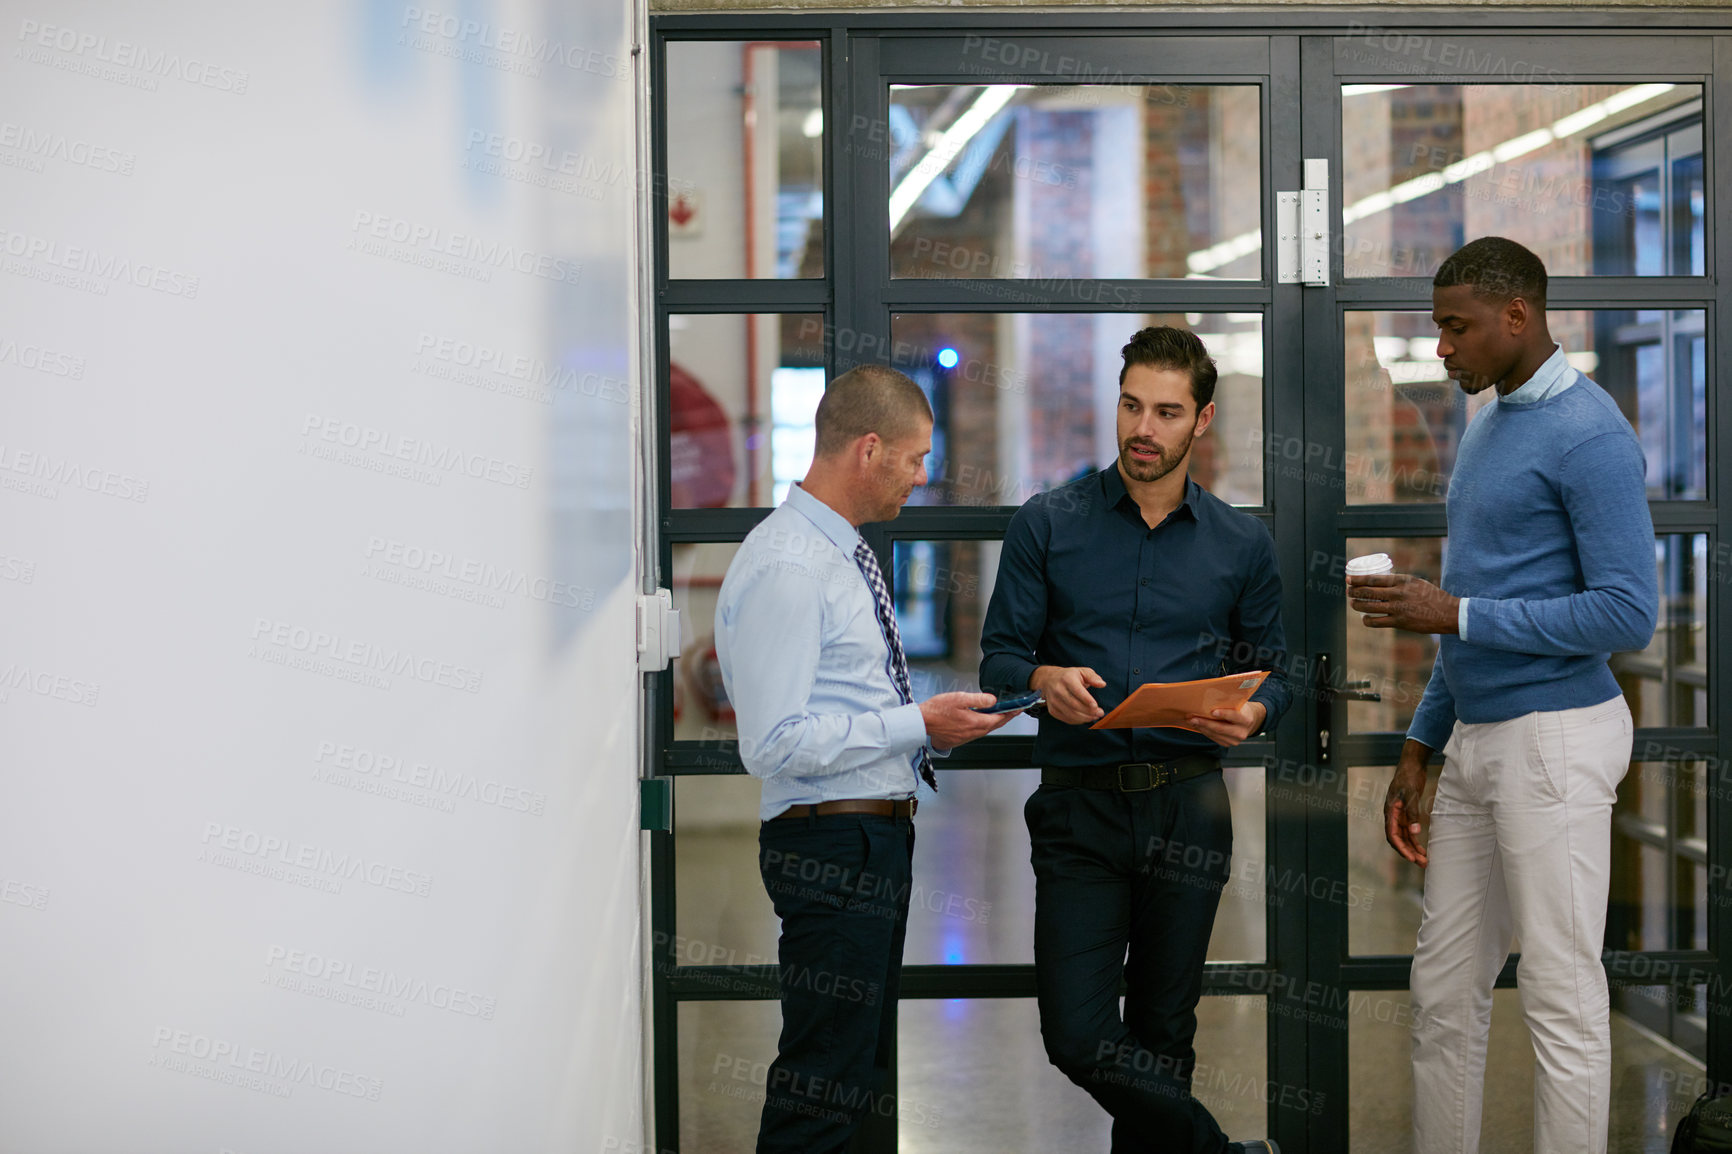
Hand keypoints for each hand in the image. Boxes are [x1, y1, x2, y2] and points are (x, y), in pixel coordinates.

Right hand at [919, 692, 1016, 750]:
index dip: (1010, 713)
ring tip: (1000, 714)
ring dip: (994, 723)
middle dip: (1005, 718)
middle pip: (994, 726)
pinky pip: (976, 733)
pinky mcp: (959, 739)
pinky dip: (983, 726)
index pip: (999, 719)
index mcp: (975, 722)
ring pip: (985, 730)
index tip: (1018, 709)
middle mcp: (973, 733)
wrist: (921, 722)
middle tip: (1013, 711)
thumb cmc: (937, 710)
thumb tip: (993, 700)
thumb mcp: (959, 698)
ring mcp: (966, 738)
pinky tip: (981, 720)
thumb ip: (979, 699)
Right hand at [1028, 666, 1105, 724]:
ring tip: (1095, 716)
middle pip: (1074, 705)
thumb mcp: (1082, 672)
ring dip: (1085, 718)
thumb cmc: (1070, 676)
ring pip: (1071, 714)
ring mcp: (1054, 701)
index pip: (1077, 691)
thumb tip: (1102, 684)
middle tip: (1100, 713)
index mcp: (1067, 679)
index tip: (1096, 706)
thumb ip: (1093, 677)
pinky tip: (1085, 718)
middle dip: (1089, 711)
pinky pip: (1067, 719)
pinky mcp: (1052, 710)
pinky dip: (1078, 721)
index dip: (1087, 700)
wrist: (1049, 680)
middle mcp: (1058, 690)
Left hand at [1185, 700, 1266, 747]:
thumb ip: (1229, 700)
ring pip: (1215, 734)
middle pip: (1221, 728)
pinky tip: (1198, 725)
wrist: (1248, 721)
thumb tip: (1211, 694)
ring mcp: (1235, 740)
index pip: (1235, 716)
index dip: (1224, 714)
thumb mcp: (1238, 702)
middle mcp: (1242, 732)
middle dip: (1205, 723)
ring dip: (1202, 727)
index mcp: (1246, 719)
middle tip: (1193, 718)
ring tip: (1192, 720)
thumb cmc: (1240, 708)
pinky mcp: (1228, 743)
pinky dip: (1205, 731)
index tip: (1212, 711)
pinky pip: (1214, 738)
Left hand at [1349, 573, 1459, 633]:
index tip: (1349, 579)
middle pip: (1367, 591)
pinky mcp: (1399, 622)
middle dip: (1354, 591)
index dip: (1358, 579)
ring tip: (1354, 604)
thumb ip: (1400, 582)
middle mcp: (1398, 593)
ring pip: (1368, 606)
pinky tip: (1365, 618)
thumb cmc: (1432, 596)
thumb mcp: (1416, 583)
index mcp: (1402, 580)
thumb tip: (1382, 582)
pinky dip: (1367, 620)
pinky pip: (1376, 622)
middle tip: (1348, 591)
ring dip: (1357, 605)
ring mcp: (1398, 608)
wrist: (1447, 613)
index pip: (1373, 579)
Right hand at [1383, 743, 1432, 865]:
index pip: (1392, 835)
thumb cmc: (1409, 778)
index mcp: (1390, 812)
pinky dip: (1416, 841)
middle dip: (1409, 853)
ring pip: (1404, 837)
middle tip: (1422, 863)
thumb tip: (1415, 832)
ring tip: (1425, 861)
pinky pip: (1409, 832)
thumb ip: (1412, 814)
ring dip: (1413, 849)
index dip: (1401, 848)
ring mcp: (1399, 816)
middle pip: (1398, 839)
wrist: (1411, 765)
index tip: (1412, 858)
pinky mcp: (1406, 814)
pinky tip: (1423, 849)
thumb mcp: (1411, 795)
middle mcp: (1392, 816)